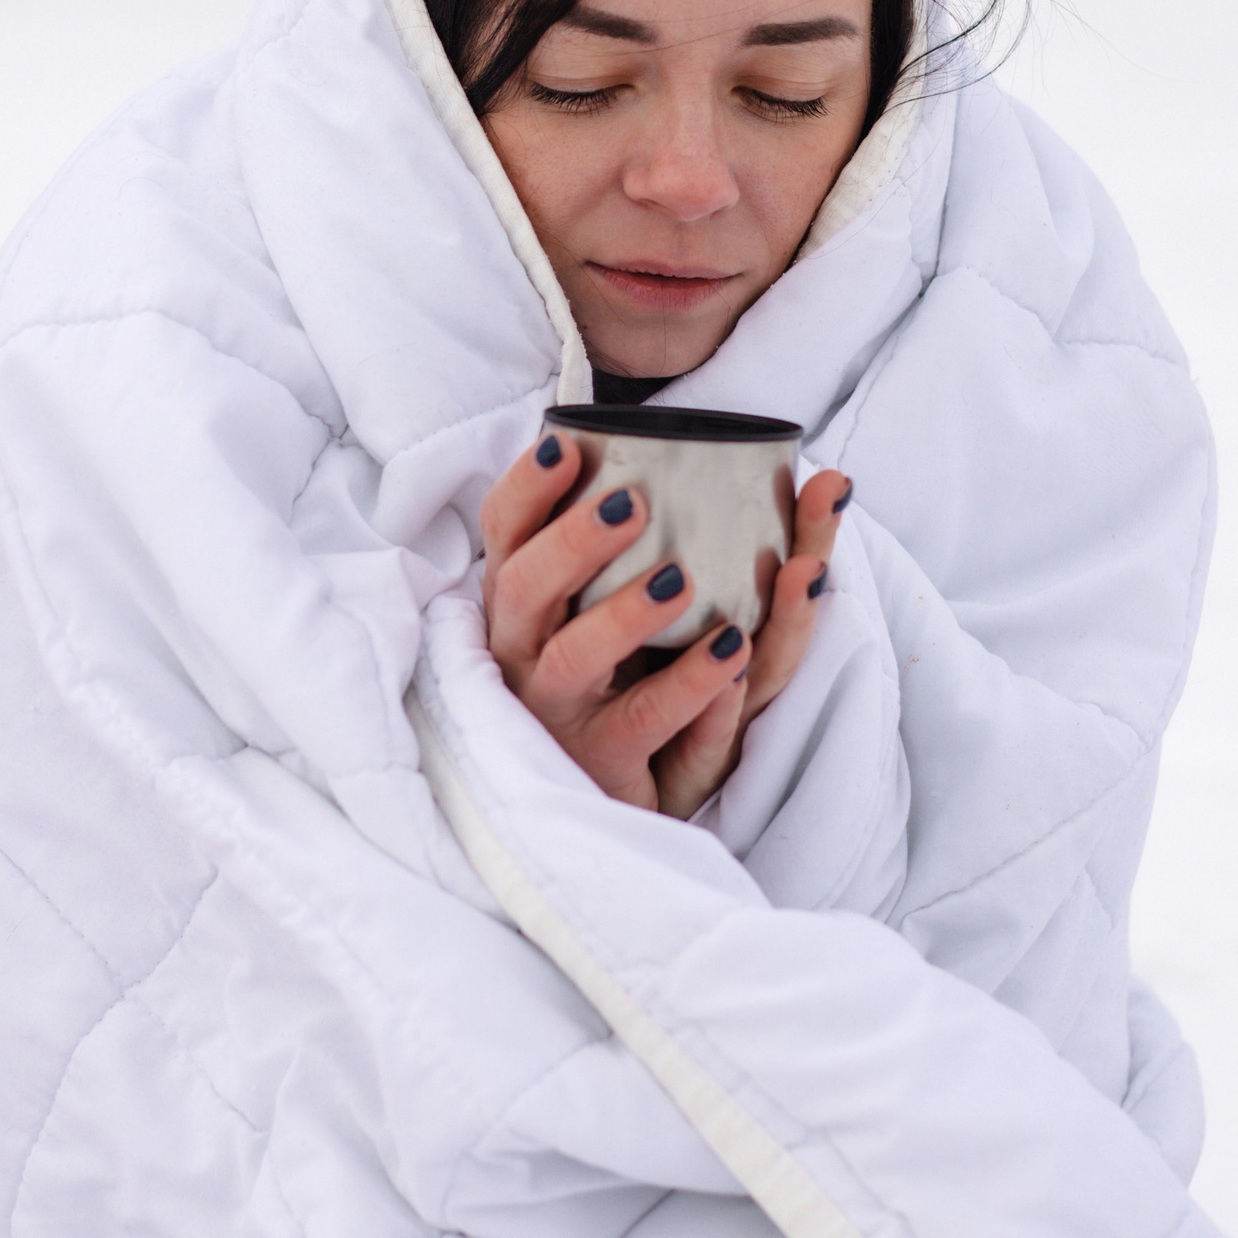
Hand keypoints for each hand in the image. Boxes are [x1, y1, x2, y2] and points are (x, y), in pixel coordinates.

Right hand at [481, 430, 850, 819]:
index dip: (526, 487)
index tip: (565, 444)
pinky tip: (732, 648)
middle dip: (573, 540)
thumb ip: (639, 546)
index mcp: (526, 602)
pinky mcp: (605, 758)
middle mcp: (527, 652)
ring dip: (625, 613)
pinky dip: (692, 683)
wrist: (617, 792)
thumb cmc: (618, 677)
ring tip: (679, 579)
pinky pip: (646, 719)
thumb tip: (709, 465)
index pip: (505, 532)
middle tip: (631, 503)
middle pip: (526, 587)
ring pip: (574, 657)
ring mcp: (559, 709)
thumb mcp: (611, 610)